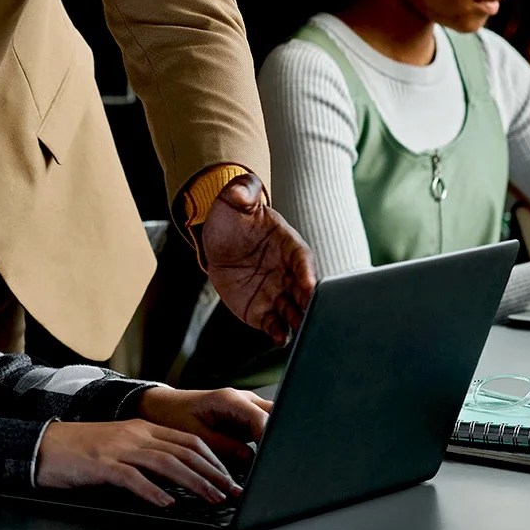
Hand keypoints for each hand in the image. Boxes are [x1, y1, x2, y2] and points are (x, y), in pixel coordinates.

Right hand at [35, 419, 239, 506]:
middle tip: (230, 491)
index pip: (188, 440)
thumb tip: (178, 477)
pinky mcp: (102, 464)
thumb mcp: (121, 446)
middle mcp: (135, 433)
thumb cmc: (83, 450)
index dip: (212, 459)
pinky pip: (133, 477)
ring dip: (193, 481)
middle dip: (211, 472)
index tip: (228, 477)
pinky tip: (167, 503)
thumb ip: (148, 455)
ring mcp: (119, 447)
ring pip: (165, 462)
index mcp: (143, 427)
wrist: (45, 446)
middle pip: (183, 450)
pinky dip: (153, 490)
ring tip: (210, 498)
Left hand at [137, 385, 271, 466]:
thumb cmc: (173, 416)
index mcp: (229, 398)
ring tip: (255, 460)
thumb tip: (250, 459)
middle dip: (273, 437)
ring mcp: (244, 407)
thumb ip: (225, 447)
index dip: (269, 438)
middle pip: (272, 415)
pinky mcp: (243, 418)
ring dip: (266, 440)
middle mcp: (241, 399)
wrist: (162, 408)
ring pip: (269, 421)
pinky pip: (259, 429)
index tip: (268, 458)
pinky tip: (250, 456)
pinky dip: (259, 443)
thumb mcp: (196, 435)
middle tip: (265, 461)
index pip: (262, 417)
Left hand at [201, 173, 316, 345]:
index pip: (302, 257)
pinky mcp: (262, 309)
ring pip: (292, 309)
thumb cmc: (232, 216)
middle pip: (303, 288)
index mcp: (287, 243)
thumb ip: (242, 191)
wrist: (218, 241)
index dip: (306, 271)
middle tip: (311, 314)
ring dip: (297, 320)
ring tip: (300, 330)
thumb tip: (242, 190)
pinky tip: (280, 339)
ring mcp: (276, 292)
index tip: (310, 284)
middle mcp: (287, 271)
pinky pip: (273, 323)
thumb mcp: (234, 198)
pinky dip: (278, 332)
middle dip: (308, 302)